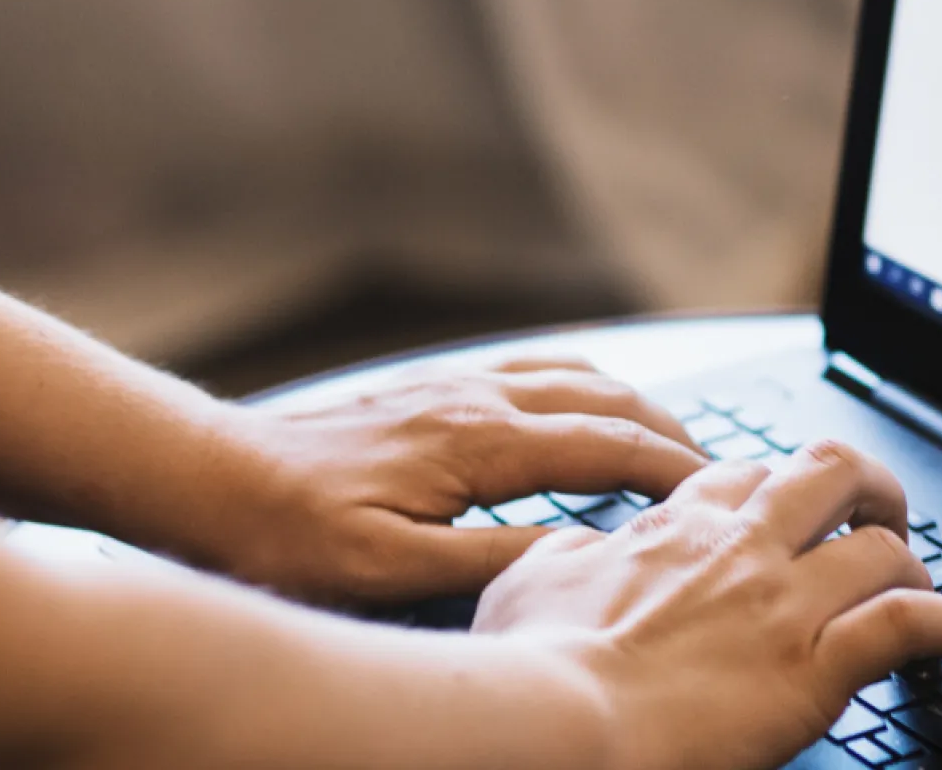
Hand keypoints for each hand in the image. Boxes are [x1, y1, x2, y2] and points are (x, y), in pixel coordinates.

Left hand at [200, 354, 707, 606]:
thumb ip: (498, 558)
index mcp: (478, 441)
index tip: (727, 495)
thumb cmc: (292, 533)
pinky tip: (576, 407)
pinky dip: (577, 386)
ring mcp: (448, 386)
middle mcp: (472, 398)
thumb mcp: (399, 570)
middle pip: (604, 397)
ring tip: (667, 439)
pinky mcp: (425, 390)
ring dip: (629, 402)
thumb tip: (584, 550)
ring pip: (569, 374)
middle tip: (719, 470)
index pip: (610, 446)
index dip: (679, 471)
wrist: (214, 480)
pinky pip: (526, 371)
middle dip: (671, 428)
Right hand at [474, 442, 941, 769]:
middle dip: (865, 489)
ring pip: (882, 547)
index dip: (773, 485)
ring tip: (913, 587)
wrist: (558, 717)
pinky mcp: (815, 666)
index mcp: (670, 530)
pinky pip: (909, 624)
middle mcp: (736, 550)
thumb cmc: (533, 661)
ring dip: (907, 565)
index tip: (781, 510)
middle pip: (829, 474)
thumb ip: (569, 552)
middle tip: (874, 517)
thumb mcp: (528, 581)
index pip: (742, 473)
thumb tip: (584, 546)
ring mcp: (781, 604)